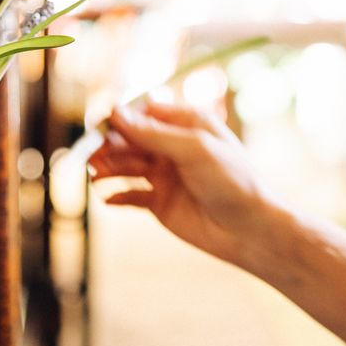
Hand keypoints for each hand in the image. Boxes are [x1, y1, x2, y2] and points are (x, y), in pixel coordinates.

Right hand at [88, 100, 267, 269]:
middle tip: (93, 157)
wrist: (252, 231)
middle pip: (129, 140)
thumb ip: (153, 134)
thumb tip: (116, 114)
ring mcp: (165, 175)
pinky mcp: (160, 203)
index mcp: (186, 124)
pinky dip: (117, 195)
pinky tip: (107, 199)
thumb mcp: (194, 150)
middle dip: (110, 147)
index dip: (119, 119)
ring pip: (126, 166)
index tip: (99, 126)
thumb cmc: (233, 182)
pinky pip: (131, 195)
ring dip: (109, 169)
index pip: (143, 114)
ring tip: (96, 176)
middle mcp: (172, 147)